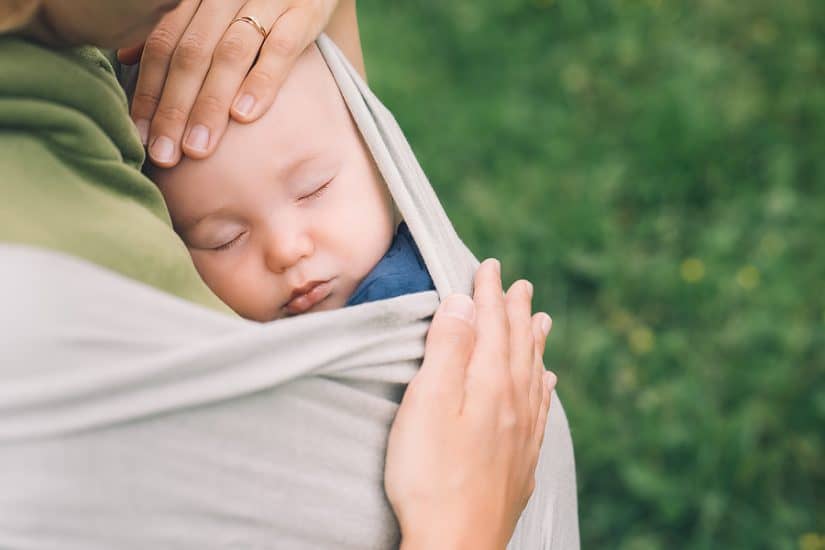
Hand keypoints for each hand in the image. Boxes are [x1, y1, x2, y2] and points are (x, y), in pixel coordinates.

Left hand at [119, 0, 338, 166]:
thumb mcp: (211, 7)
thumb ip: (173, 29)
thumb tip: (125, 58)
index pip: (163, 45)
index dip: (149, 91)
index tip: (142, 136)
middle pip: (191, 54)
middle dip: (174, 109)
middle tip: (166, 154)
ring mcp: (266, 1)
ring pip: (229, 55)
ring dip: (210, 105)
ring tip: (198, 148)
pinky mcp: (304, 12)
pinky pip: (280, 49)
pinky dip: (261, 82)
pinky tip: (244, 115)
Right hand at [384, 259, 556, 549]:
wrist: (455, 545)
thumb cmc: (430, 475)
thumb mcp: (428, 403)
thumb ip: (448, 350)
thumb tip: (463, 304)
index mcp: (490, 384)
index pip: (493, 325)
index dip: (489, 294)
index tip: (490, 266)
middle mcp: (515, 404)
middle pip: (519, 346)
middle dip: (517, 311)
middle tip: (522, 285)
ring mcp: (522, 435)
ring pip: (535, 375)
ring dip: (535, 344)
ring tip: (542, 322)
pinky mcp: (521, 462)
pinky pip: (541, 410)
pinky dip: (544, 387)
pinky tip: (548, 385)